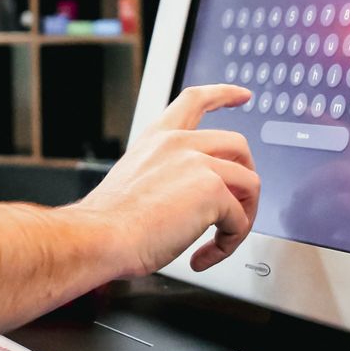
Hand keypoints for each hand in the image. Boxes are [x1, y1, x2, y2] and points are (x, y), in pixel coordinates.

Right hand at [77, 84, 259, 276]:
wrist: (100, 236)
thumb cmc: (108, 222)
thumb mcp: (134, 181)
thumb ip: (166, 177)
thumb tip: (189, 201)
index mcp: (157, 139)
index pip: (195, 100)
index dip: (223, 94)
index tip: (242, 95)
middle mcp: (178, 144)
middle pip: (238, 144)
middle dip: (246, 174)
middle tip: (239, 204)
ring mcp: (198, 163)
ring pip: (249, 182)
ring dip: (242, 216)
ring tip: (222, 240)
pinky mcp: (212, 190)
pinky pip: (240, 219)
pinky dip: (229, 243)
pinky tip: (204, 256)